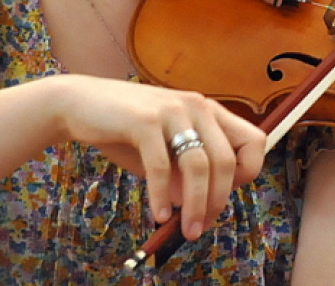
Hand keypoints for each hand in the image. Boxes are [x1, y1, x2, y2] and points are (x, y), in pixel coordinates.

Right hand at [52, 75, 265, 240]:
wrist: (81, 104)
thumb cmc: (127, 132)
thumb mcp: (165, 152)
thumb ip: (185, 173)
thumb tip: (202, 207)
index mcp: (210, 111)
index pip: (254, 140)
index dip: (247, 172)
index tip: (225, 195)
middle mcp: (198, 106)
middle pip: (227, 160)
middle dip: (218, 200)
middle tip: (202, 227)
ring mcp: (172, 110)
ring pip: (199, 166)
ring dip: (196, 205)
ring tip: (187, 230)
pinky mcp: (144, 120)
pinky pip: (161, 167)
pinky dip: (162, 196)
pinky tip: (160, 215)